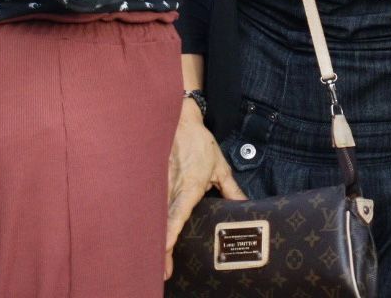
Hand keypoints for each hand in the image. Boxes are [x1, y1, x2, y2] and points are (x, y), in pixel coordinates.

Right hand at [164, 102, 244, 279]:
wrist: (179, 121)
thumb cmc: (200, 144)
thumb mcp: (221, 167)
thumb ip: (232, 190)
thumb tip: (244, 206)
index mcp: (189, 186)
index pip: (178, 214)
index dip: (171, 232)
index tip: (166, 249)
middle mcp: (171, 188)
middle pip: (163, 222)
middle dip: (161, 247)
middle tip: (163, 270)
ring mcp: (159, 184)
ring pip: (153, 215)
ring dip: (153, 236)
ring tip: (154, 260)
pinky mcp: (152, 181)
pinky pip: (149, 204)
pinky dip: (148, 221)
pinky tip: (146, 236)